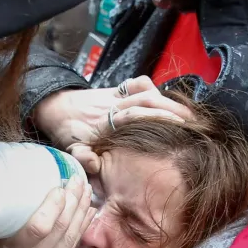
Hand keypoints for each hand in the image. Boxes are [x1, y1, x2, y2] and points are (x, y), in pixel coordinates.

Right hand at [0, 176, 95, 247]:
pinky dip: (79, 232)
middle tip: (78, 180)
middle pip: (60, 231)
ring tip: (86, 192)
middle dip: (72, 203)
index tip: (59, 185)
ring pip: (69, 242)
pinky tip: (86, 216)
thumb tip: (14, 191)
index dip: (53, 205)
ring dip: (80, 214)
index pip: (38, 228)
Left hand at [33, 76, 192, 172]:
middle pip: (146, 102)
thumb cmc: (66, 132)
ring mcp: (115, 96)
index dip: (157, 120)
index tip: (178, 129)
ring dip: (168, 101)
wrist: (55, 108)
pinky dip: (150, 86)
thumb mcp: (71, 149)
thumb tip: (91, 164)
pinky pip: (136, 83)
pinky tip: (165, 97)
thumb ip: (81, 157)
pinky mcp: (116, 90)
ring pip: (145, 92)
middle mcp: (113, 106)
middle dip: (171, 111)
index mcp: (104, 123)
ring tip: (189, 114)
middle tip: (193, 124)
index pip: (134, 117)